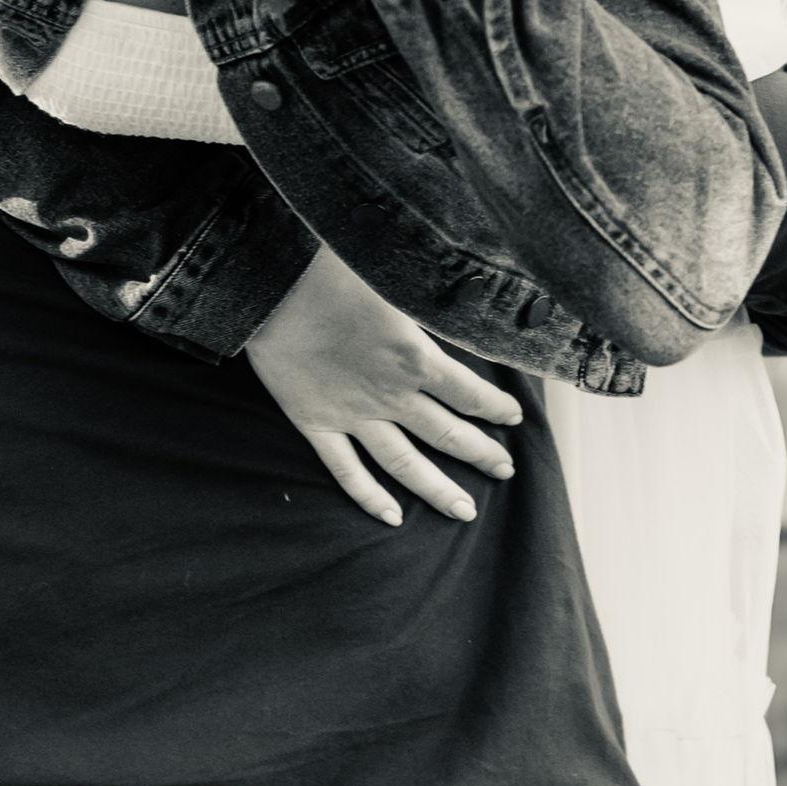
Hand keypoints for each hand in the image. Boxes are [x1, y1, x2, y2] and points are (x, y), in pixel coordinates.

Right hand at [244, 242, 520, 525]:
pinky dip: (370, 496)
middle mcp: (391, 394)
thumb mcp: (395, 277)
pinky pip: (347, 470)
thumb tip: (454, 306)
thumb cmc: (332, 269)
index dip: (496, 408)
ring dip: (437, 489)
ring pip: (404, 463)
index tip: (514, 418)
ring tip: (464, 511)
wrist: (273, 286)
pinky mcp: (316, 423)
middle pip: (447, 434)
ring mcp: (353, 415)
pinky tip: (392, 517)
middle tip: (504, 471)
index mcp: (415, 357)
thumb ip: (426, 306)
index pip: (470, 392)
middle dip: (481, 454)